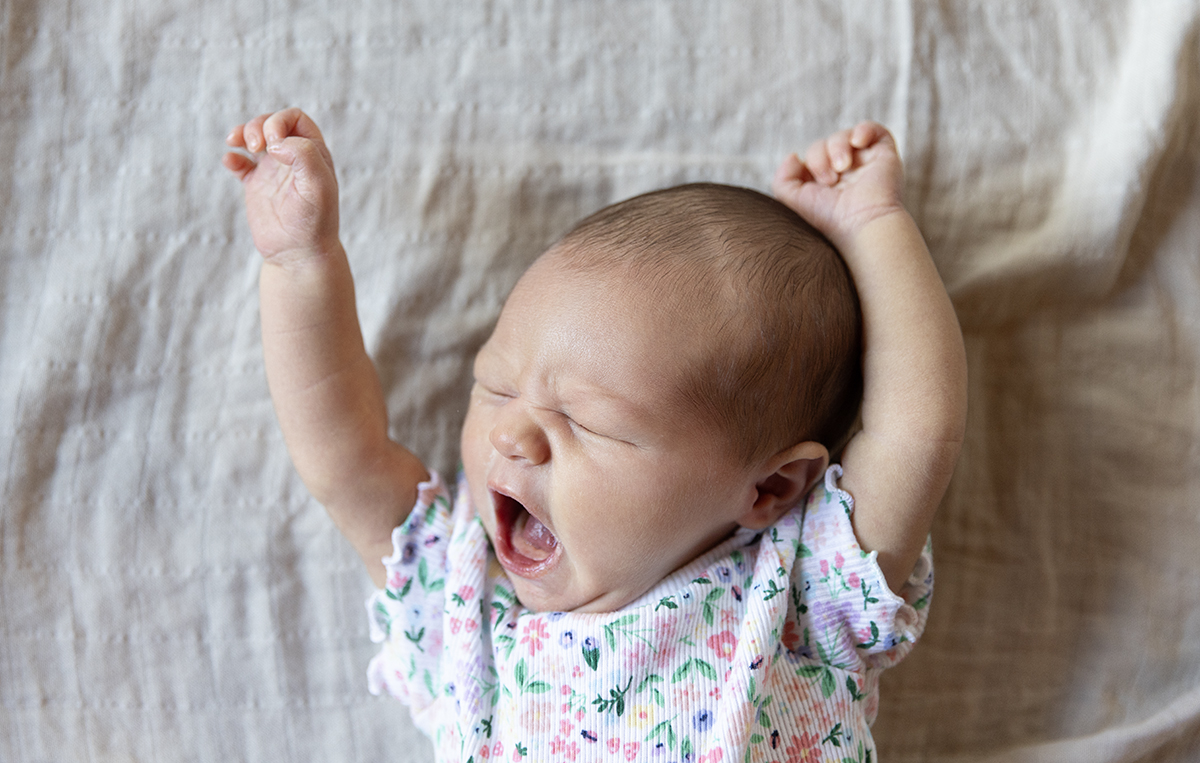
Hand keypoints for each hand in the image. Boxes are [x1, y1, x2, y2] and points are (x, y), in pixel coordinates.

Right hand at [223, 108, 339, 260]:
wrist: (299, 255)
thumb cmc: (315, 222)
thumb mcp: (318, 187)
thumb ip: (305, 157)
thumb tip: (277, 142)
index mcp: (313, 154)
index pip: (294, 119)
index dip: (279, 121)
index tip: (273, 144)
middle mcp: (294, 158)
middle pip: (271, 123)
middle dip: (257, 125)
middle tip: (256, 146)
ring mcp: (274, 171)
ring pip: (255, 138)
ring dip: (242, 132)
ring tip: (233, 141)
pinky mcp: (257, 186)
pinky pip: (241, 164)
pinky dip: (232, 158)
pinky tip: (230, 162)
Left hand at [771, 121, 904, 251]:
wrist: (862, 223)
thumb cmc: (829, 217)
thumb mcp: (793, 200)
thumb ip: (783, 178)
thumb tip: (794, 156)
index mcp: (826, 184)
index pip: (812, 158)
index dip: (810, 163)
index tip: (817, 184)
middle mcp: (846, 173)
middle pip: (823, 145)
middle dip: (820, 157)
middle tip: (830, 180)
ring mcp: (865, 163)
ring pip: (843, 136)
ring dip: (837, 147)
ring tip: (843, 168)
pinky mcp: (884, 155)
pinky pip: (872, 129)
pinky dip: (863, 130)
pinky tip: (857, 142)